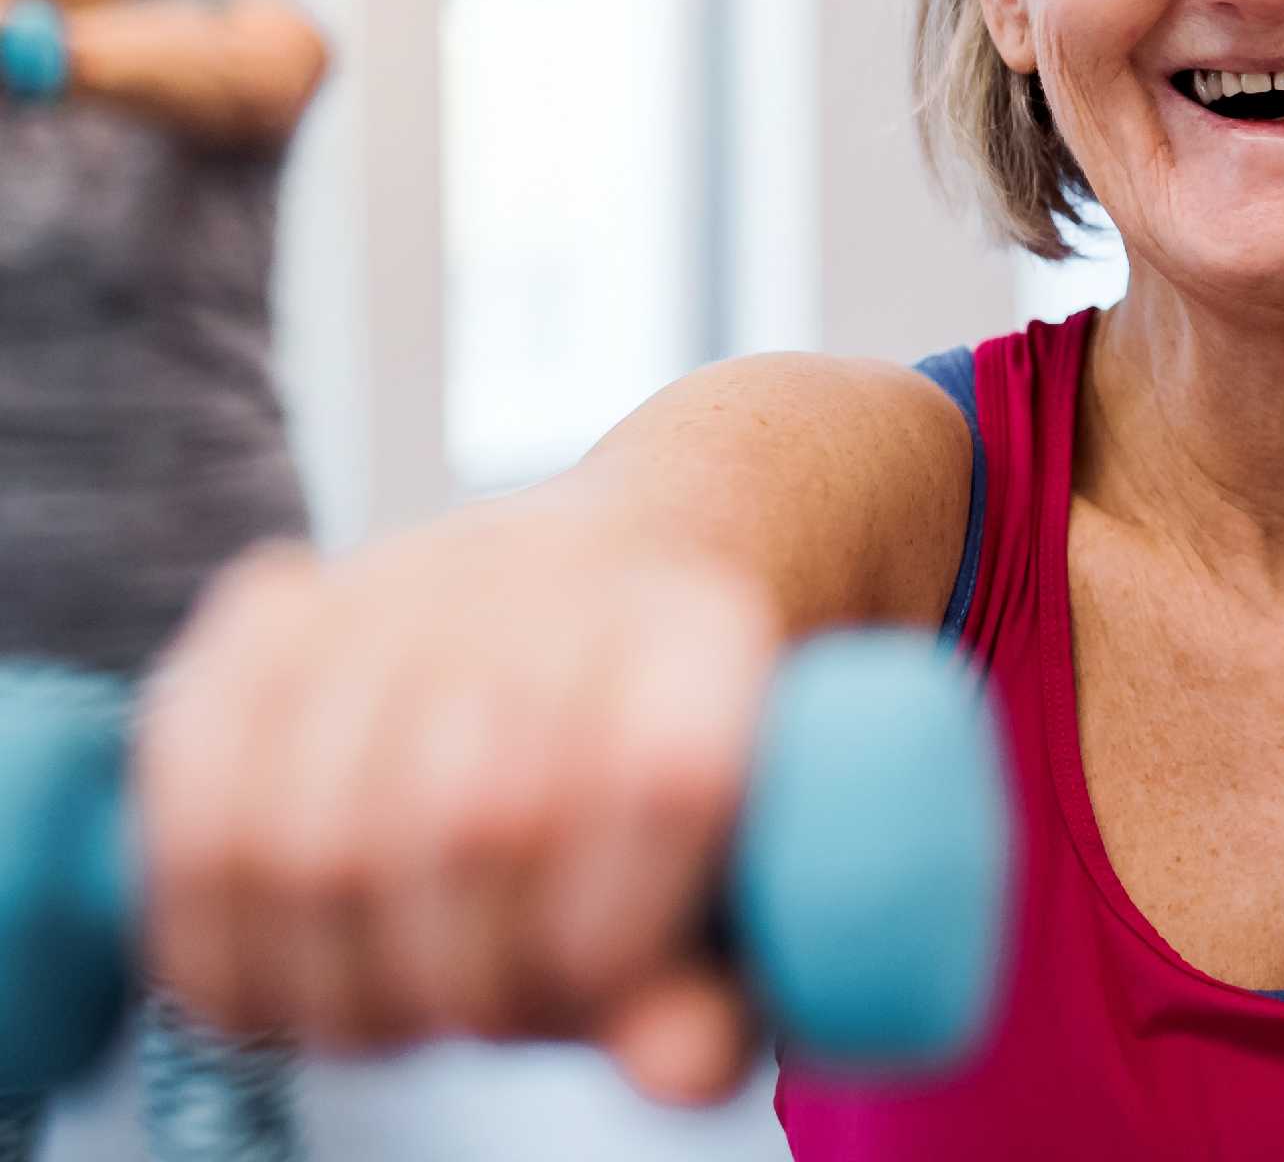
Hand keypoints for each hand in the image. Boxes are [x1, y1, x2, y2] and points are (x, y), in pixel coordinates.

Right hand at [137, 524, 780, 1102]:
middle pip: (477, 825)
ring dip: (347, 983)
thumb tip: (677, 1069)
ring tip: (401, 998)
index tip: (588, 990)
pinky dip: (221, 939)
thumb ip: (712, 996)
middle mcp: (546, 586)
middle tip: (491, 1008)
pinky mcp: (255, 636)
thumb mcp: (720, 893)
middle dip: (472, 982)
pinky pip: (190, 818)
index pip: (665, 774)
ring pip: (317, 846)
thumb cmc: (641, 792)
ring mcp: (391, 595)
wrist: (563, 618)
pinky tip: (290, 967)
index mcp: (694, 629)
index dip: (607, 939)